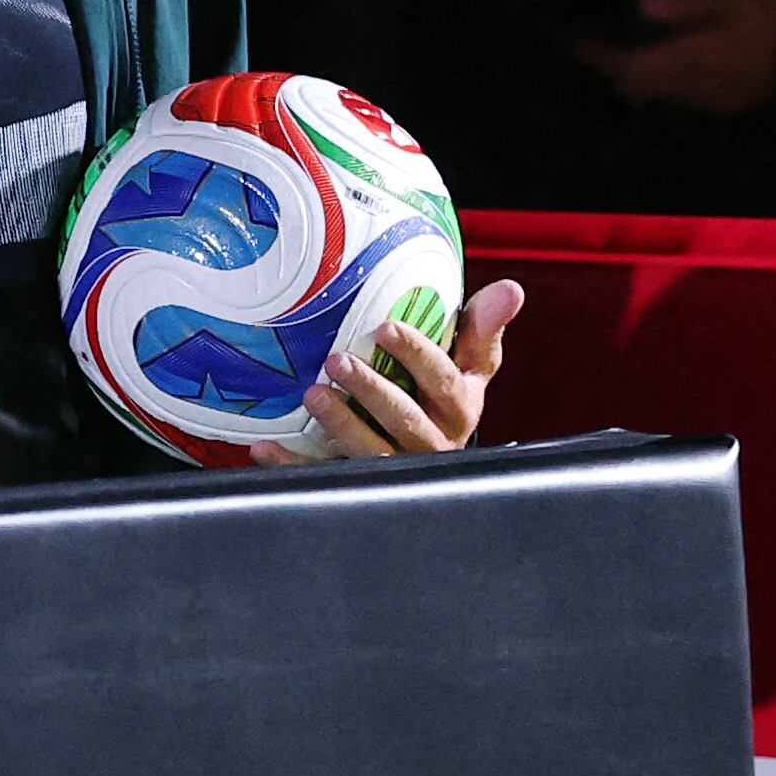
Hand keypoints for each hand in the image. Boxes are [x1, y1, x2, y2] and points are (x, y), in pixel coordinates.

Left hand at [252, 277, 520, 463]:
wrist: (432, 461)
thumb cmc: (443, 400)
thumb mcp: (468, 369)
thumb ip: (481, 330)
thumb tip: (509, 289)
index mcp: (459, 410)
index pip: (443, 383)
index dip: (417, 355)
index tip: (385, 327)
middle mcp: (432, 444)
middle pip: (405, 420)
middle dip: (372, 391)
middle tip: (336, 360)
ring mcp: (397, 469)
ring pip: (372, 453)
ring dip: (340, 425)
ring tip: (311, 395)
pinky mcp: (360, 486)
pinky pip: (326, 478)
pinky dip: (296, 465)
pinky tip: (267, 448)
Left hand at [571, 0, 775, 116]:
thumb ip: (689, 3)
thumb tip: (643, 4)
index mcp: (696, 59)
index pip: (633, 67)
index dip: (602, 57)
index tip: (579, 42)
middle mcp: (699, 87)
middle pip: (640, 86)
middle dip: (616, 68)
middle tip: (599, 44)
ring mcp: (715, 101)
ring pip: (660, 95)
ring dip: (641, 77)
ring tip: (627, 49)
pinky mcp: (731, 105)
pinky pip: (683, 98)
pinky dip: (666, 81)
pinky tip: (670, 61)